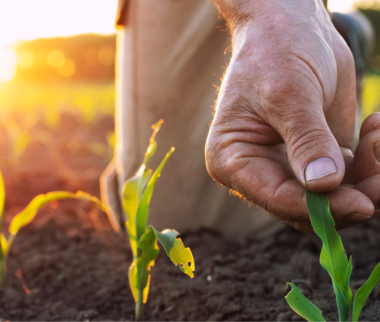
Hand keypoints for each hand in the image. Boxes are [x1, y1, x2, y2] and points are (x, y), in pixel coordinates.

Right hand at [206, 0, 379, 232]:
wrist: (288, 28)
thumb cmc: (274, 53)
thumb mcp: (288, 93)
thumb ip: (306, 139)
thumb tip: (324, 185)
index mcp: (233, 160)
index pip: (274, 198)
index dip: (317, 208)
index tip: (361, 203)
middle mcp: (258, 170)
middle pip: (304, 208)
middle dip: (347, 197)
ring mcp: (287, 166)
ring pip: (329, 200)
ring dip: (365, 178)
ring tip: (378, 136)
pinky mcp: (315, 158)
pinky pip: (346, 179)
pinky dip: (369, 163)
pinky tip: (375, 129)